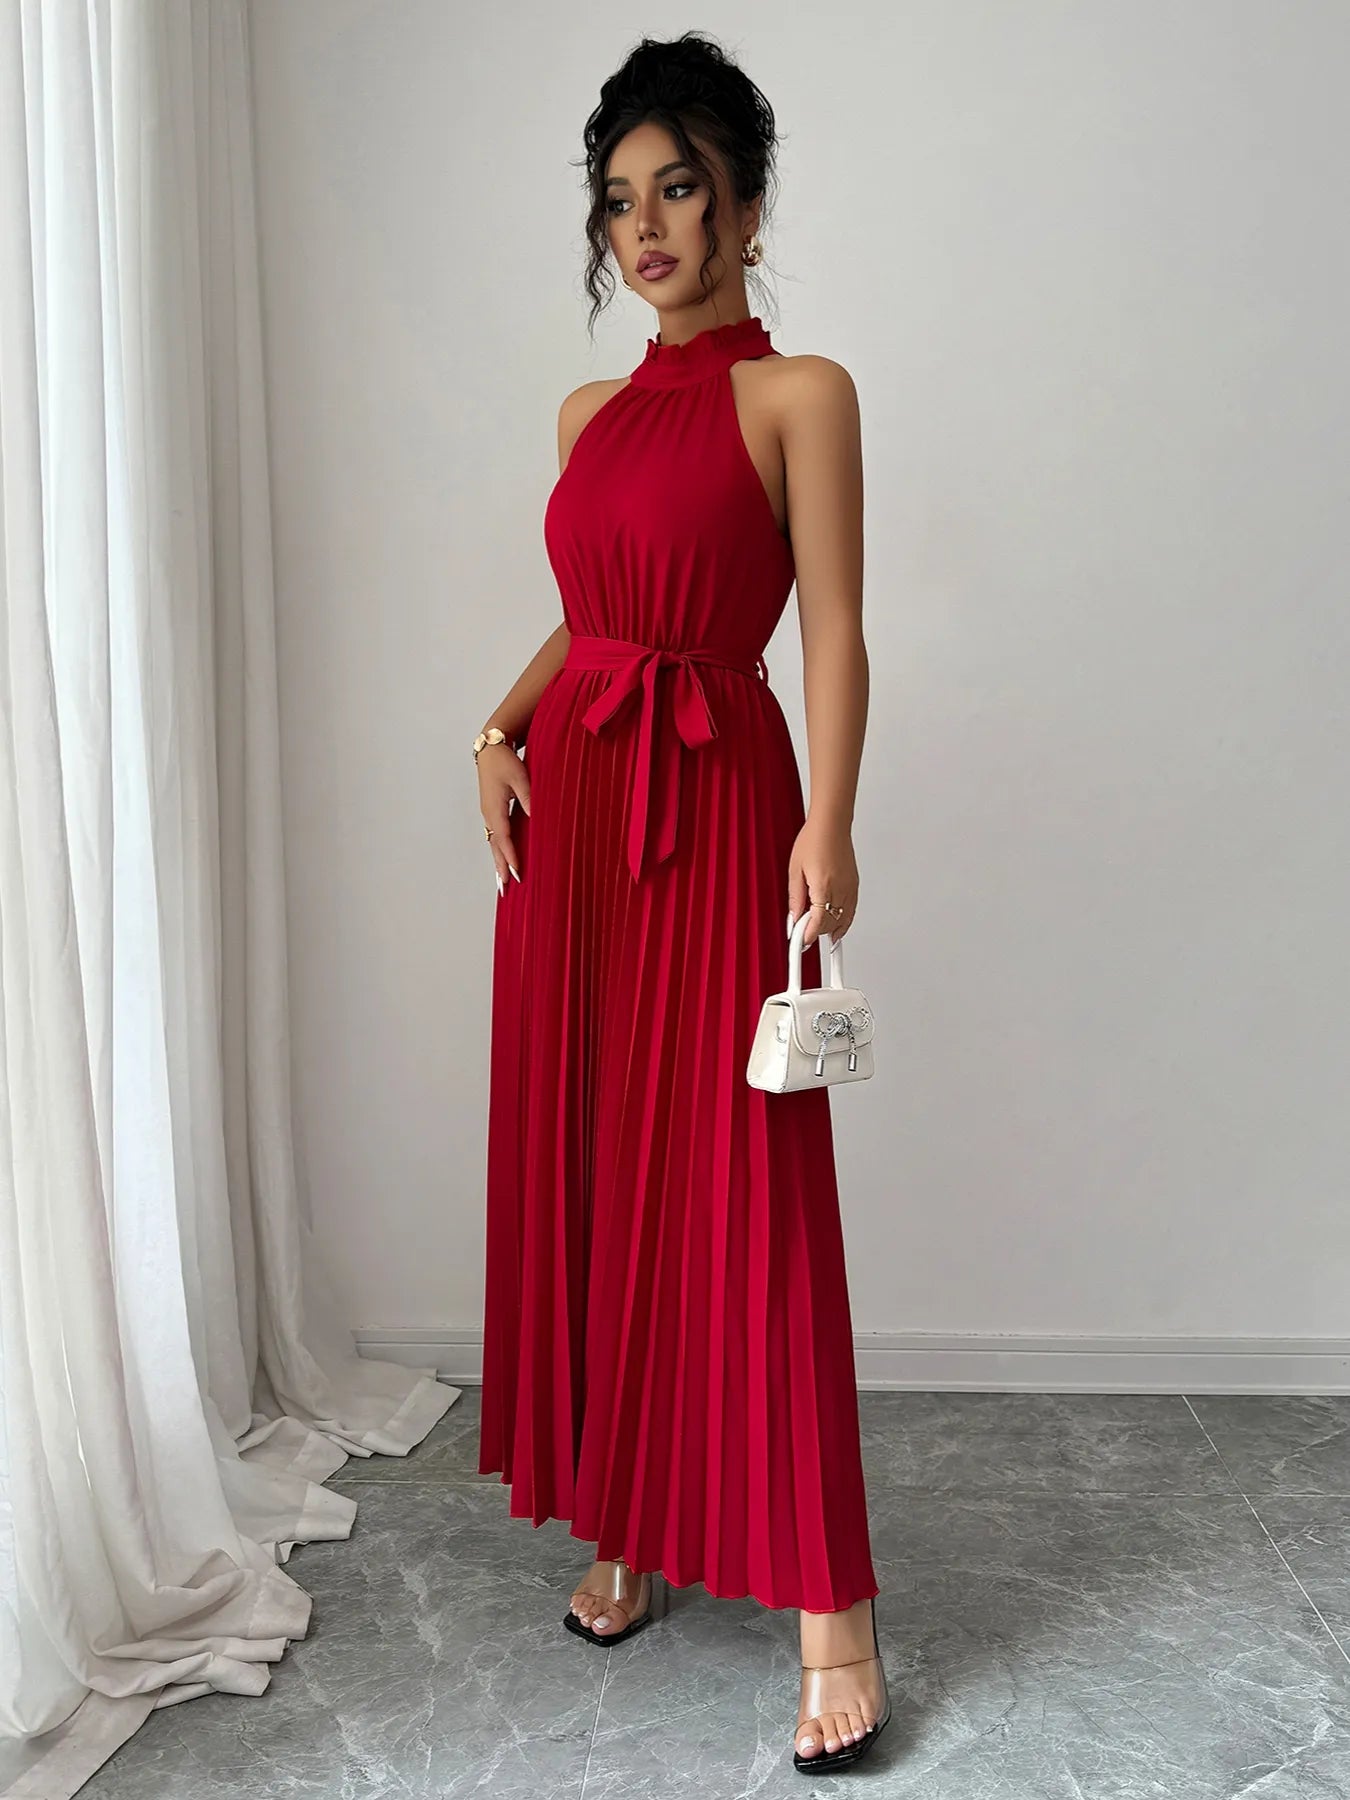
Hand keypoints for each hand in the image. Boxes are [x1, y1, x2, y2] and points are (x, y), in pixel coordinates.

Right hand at [479, 744, 529, 892]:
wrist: (490, 748)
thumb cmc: (505, 761)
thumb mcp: (520, 777)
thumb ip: (528, 797)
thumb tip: (535, 816)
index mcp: (495, 808)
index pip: (504, 838)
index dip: (510, 857)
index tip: (517, 873)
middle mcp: (489, 814)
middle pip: (494, 846)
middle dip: (500, 868)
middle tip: (505, 889)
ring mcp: (488, 813)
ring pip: (493, 843)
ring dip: (497, 862)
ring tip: (501, 882)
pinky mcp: (491, 811)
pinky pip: (494, 836)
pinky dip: (498, 850)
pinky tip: (502, 860)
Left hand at [787, 816, 857, 948]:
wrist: (831, 824)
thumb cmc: (813, 840)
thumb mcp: (794, 870)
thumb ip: (794, 897)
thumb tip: (793, 917)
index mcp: (823, 886)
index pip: (818, 922)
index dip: (808, 936)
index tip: (801, 941)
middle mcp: (840, 889)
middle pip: (830, 924)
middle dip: (816, 931)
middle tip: (802, 932)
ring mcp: (850, 888)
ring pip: (844, 920)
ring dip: (830, 929)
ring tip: (817, 932)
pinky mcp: (854, 885)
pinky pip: (851, 911)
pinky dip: (844, 922)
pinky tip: (837, 928)